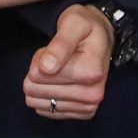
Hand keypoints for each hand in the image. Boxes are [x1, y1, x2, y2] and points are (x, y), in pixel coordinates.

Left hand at [26, 4, 110, 121]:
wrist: (102, 39)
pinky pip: (44, 110)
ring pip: (37, 101)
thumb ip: (60, 44)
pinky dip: (47, 95)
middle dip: (40, 71)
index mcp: (91, 72)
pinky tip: (60, 82)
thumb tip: (46, 68)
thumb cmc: (85, 28)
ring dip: (42, 83)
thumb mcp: (73, 22)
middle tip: (56, 58)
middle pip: (36, 89)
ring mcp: (87, 107)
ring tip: (59, 68)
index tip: (55, 49)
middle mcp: (93, 95)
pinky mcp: (80, 114)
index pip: (39, 74)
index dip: (41, 58)